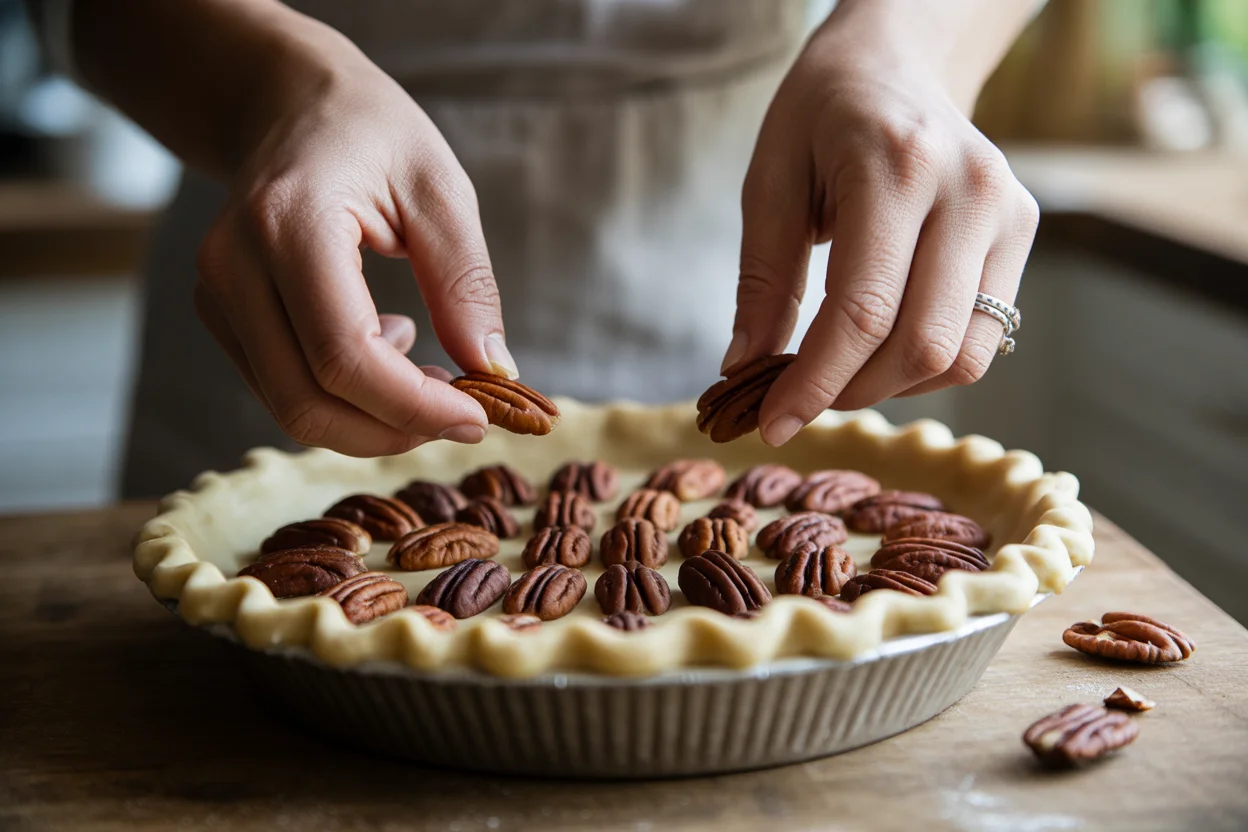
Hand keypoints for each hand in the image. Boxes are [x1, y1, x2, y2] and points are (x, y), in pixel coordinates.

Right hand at [193, 27, 513, 455]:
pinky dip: (344, 398)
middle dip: (394, 429)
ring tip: (428, 372)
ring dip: (371, 420)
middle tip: (463, 413)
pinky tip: (385, 348)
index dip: (414, 405)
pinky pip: (281, 389)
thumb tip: (494, 373)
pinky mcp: (220, 314)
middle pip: (306, 401)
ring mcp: (217, 294)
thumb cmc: (371, 133)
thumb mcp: (440, 190)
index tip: (479, 415)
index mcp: (290, 223)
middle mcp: (234, 265)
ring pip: (290, 408)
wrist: (288, 103)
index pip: (344, 355)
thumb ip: (465, 283)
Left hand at [724, 5, 1038, 445]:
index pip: (862, 311)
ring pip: (962, 356)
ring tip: (841, 372)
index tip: (773, 423)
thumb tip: (744, 370)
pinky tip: (882, 349)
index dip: (815, 383)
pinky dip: (927, 366)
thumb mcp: (769, 183)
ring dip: (893, 388)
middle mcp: (969, 190)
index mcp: (896, 166)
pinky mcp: (1023, 232)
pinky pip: (985, 339)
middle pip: (921, 344)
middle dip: (852, 392)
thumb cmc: (821, 116)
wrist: (897, 63)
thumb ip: (762, 281)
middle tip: (801, 396)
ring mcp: (1007, 212)